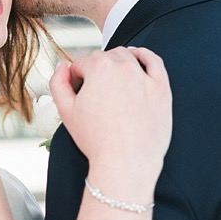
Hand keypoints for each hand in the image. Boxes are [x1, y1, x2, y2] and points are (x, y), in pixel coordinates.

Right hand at [51, 47, 172, 197]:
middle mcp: (124, 67)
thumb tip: (63, 66)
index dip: (77, 78)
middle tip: (95, 93)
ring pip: (128, 57)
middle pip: (105, 57)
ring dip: (118, 62)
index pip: (82, 64)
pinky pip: (155, 62)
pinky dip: (145, 56)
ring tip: (112, 79)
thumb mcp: (65, 110)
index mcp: (99, 68)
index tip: (79, 93)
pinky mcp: (162, 88)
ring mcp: (145, 77)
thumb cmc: (96, 140)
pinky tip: (138, 59)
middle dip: (97, 70)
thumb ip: (58, 83)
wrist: (125, 163)